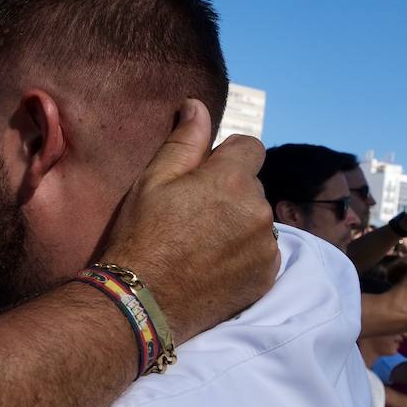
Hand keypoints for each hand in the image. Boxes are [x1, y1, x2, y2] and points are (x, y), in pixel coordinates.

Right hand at [101, 99, 276, 343]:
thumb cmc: (140, 236)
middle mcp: (259, 209)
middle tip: (191, 217)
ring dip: (238, 224)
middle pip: (252, 186)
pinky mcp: (266, 275)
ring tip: (200, 245)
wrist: (141, 301)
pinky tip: (212, 265)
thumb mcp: (153, 180)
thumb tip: (198, 105)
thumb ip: (184, 140)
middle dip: (229, 193)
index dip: (225, 157)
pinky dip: (243, 254)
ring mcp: (266, 245)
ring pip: (257, 220)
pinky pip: (261, 251)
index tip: (201, 178)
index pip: (250, 147)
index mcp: (231, 179)